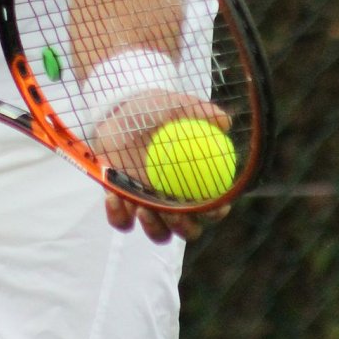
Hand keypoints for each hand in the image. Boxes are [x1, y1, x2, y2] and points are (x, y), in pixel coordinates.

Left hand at [94, 90, 232, 243]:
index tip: (211, 205)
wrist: (119, 111)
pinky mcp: (124, 204)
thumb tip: (225, 122)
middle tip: (172, 212)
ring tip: (142, 208)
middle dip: (184, 228)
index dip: (216, 212)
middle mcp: (175, 202)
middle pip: (189, 230)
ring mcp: (149, 206)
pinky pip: (122, 221)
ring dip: (153, 228)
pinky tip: (113, 197)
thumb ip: (199, 111)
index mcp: (195, 185)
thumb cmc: (154, 109)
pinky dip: (118, 216)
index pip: (214, 209)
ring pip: (159, 233)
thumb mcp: (174, 105)